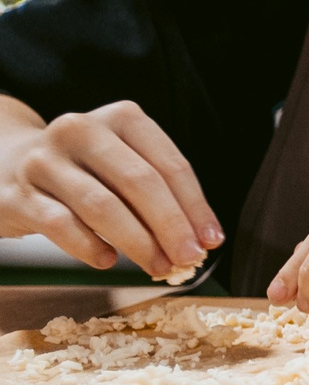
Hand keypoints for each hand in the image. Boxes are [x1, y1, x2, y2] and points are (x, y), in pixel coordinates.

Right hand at [0, 98, 220, 279]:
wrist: (4, 165)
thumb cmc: (80, 170)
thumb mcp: (120, 164)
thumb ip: (156, 193)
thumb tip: (197, 238)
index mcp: (120, 118)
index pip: (169, 165)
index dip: (195, 206)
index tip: (211, 241)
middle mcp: (82, 131)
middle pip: (139, 182)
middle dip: (171, 226)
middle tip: (189, 258)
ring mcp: (45, 161)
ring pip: (102, 205)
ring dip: (137, 242)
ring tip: (158, 266)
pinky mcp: (16, 193)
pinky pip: (60, 224)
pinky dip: (88, 246)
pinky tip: (107, 261)